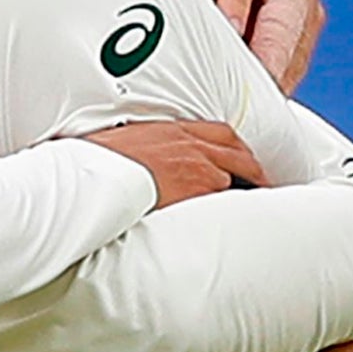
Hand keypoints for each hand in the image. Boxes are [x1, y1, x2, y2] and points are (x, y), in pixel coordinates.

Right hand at [82, 119, 265, 208]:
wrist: (91, 176)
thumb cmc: (96, 162)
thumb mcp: (123, 143)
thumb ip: (145, 147)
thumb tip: (144, 160)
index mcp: (172, 130)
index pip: (220, 133)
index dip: (237, 147)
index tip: (243, 158)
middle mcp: (188, 145)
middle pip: (236, 153)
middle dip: (252, 169)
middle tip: (261, 184)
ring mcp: (194, 168)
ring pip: (228, 179)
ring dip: (236, 191)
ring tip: (243, 208)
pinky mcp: (192, 191)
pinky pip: (218, 200)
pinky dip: (222, 208)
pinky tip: (224, 221)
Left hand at [174, 0, 324, 92]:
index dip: (235, 10)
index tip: (229, 37)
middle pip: (283, 14)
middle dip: (270, 53)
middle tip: (257, 85)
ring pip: (297, 37)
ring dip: (279, 70)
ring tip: (258, 99)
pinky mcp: (311, 14)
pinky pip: (301, 51)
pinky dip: (284, 75)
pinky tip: (267, 93)